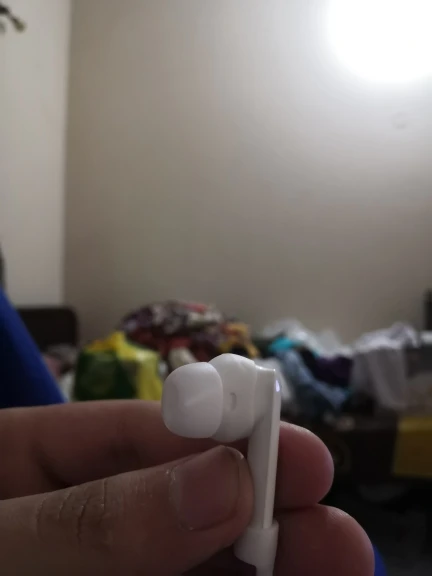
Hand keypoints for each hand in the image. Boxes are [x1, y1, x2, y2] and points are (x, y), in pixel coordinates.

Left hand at [0, 401, 372, 574]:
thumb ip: (93, 517)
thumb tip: (221, 477)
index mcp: (34, 463)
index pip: (141, 437)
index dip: (223, 439)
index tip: (297, 456)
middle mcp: (77, 520)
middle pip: (182, 504)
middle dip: (262, 514)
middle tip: (334, 535)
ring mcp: (98, 574)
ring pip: (192, 563)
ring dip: (261, 570)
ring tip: (333, 569)